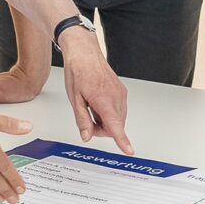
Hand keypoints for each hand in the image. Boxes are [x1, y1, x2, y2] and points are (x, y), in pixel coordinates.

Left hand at [59, 35, 132, 153]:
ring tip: (91, 107)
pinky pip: (118, 110)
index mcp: (103, 100)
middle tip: (87, 120)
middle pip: (115, 126)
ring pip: (117, 119)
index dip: (122, 140)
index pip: (115, 126)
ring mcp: (121, 94)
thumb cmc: (78, 72)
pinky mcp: (122, 91)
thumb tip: (87, 136)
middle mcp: (116, 97)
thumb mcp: (75, 99)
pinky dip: (108, 112)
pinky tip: (97, 103)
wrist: (85, 53)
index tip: (129, 150)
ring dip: (105, 121)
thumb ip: (82, 120)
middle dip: (101, 129)